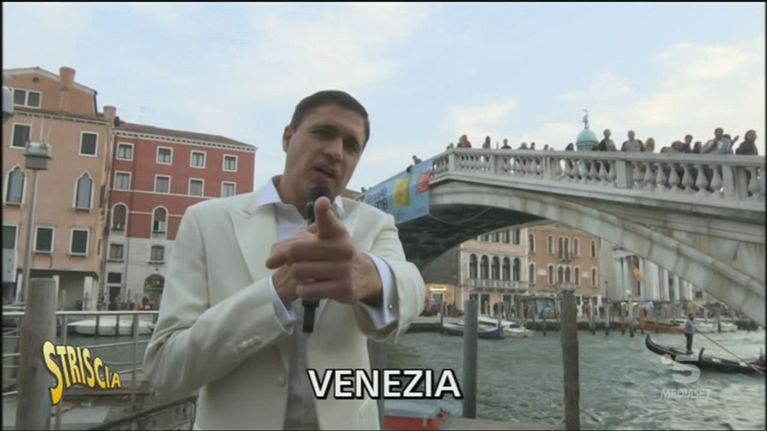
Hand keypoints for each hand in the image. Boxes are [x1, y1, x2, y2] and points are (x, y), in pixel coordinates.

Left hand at [266, 197, 382, 304]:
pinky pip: (306, 290)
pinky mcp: (343, 289)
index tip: (322, 202)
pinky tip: (313, 286)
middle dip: (292, 259)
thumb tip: (269, 262)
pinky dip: (303, 290)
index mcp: (336, 232)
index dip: (323, 211)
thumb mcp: (317, 243)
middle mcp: (343, 248)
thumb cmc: (332, 255)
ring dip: (298, 276)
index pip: (328, 220)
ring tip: (309, 275)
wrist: (363, 275)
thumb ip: (289, 246)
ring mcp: (344, 269)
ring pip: (299, 272)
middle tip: (301, 262)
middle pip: (296, 251)